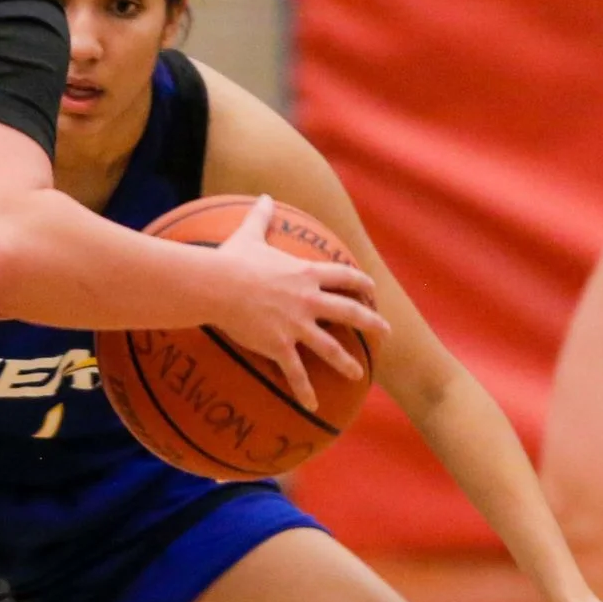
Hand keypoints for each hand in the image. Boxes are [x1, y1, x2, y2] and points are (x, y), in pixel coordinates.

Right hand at [203, 195, 389, 409]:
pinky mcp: (279, 345)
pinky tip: (314, 405)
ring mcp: (296, 325)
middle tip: (386, 331)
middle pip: (350, 312)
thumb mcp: (248, 234)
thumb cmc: (230, 259)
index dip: (361, 283)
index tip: (372, 290)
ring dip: (347, 362)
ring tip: (359, 375)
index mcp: (306, 274)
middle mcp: (308, 300)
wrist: (215, 285)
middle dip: (371, 322)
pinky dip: (305, 390)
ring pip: (330, 347)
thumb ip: (261, 216)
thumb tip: (263, 196)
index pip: (344, 277)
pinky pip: (296, 372)